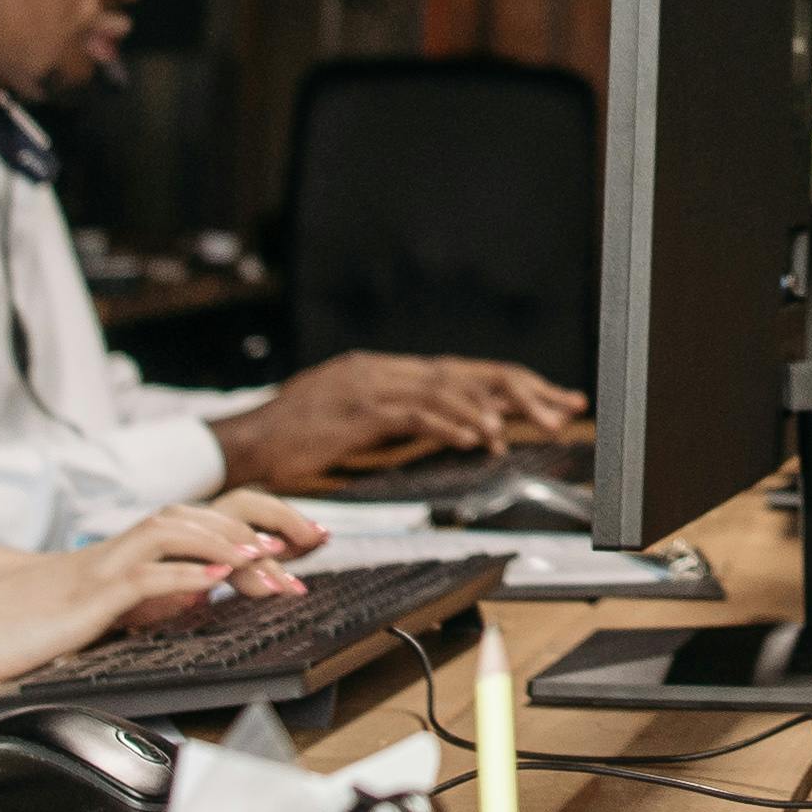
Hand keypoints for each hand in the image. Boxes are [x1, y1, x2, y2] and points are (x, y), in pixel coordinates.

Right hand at [0, 498, 321, 686]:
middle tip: (307, 549)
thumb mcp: (108, 610)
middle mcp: (122, 548)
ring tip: (268, 558)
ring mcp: (103, 568)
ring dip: (226, 543)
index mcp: (132, 551)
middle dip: (262, 527)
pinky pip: (139, 578)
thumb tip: (205, 595)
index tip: (307, 540)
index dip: (261, 520)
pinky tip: (211, 583)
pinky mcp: (86, 597)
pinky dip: (180, 576)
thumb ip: (153, 597)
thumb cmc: (30, 626)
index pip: (207, 516)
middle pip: (203, 513)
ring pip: (174, 532)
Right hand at [209, 353, 588, 490]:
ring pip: (449, 388)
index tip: (550, 400)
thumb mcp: (354, 423)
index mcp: (388, 371)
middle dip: (521, 390)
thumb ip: (395, 418)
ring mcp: (373, 385)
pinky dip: (452, 423)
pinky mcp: (360, 409)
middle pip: (467, 373)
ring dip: (490, 409)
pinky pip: (417, 413)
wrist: (248, 443)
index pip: (462, 372)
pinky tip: (477, 437)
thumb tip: (439, 427)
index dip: (510, 385)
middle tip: (563, 408)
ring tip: (526, 427)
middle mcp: (386, 369)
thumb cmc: (295, 440)